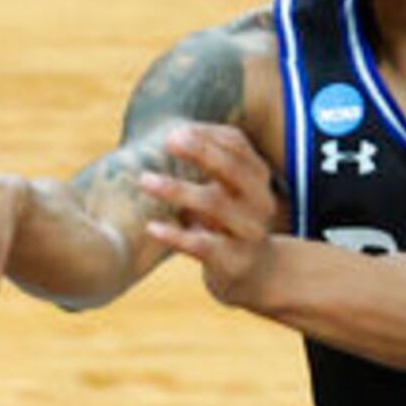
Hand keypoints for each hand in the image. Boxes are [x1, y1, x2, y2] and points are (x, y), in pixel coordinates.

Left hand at [138, 121, 283, 305]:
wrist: (256, 275)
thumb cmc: (229, 224)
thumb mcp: (226, 191)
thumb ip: (208, 165)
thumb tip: (172, 132)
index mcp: (257, 177)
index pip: (237, 145)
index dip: (206, 135)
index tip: (174, 130)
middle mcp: (259, 201)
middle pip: (232, 168)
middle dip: (200, 151)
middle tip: (167, 140)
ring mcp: (250, 232)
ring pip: (215, 203)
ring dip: (177, 189)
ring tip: (145, 180)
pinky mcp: (234, 261)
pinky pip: (203, 245)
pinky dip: (175, 235)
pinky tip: (151, 227)